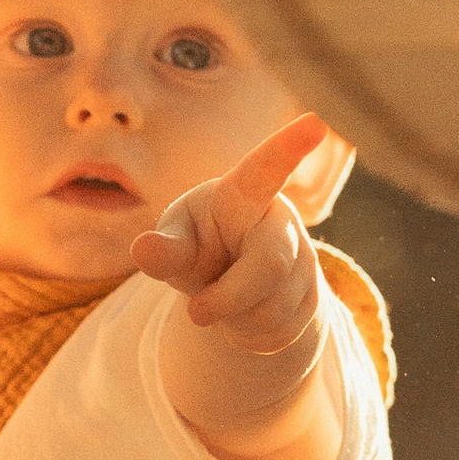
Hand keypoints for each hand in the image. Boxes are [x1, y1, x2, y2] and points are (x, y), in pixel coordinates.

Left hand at [132, 113, 329, 349]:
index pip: (263, 170)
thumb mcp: (176, 244)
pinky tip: (242, 319)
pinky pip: (280, 333)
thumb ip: (165, 250)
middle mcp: (282, 221)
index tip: (315, 122)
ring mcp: (304, 260)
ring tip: (222, 302)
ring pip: (275, 308)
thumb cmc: (198, 247)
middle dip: (230, 297)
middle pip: (271, 265)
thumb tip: (143, 250)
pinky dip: (249, 337)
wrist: (230, 288)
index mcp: (243, 195)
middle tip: (195, 313)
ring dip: (236, 319)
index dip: (287, 148)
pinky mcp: (314, 299)